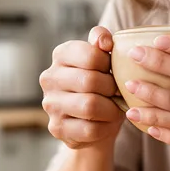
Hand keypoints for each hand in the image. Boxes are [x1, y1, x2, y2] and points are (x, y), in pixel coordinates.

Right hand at [39, 26, 124, 148]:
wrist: (94, 121)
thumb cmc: (102, 85)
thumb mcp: (104, 60)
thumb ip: (102, 42)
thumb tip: (104, 41)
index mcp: (61, 55)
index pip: (91, 55)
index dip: (110, 65)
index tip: (114, 71)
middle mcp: (50, 78)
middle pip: (90, 81)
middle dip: (112, 89)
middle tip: (119, 92)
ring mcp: (50, 104)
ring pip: (89, 106)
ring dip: (111, 109)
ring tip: (116, 107)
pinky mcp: (57, 128)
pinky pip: (90, 129)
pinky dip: (106, 127)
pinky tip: (108, 122)